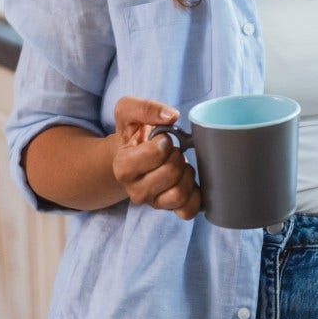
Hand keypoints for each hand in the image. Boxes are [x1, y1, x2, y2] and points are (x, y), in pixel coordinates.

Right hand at [110, 97, 201, 219]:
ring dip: (187, 174)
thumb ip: (145, 108)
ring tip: (180, 165)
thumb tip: (171, 116)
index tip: (161, 139)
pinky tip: (189, 181)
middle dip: (177, 156)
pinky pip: (188, 210)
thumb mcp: (129, 112)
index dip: (164, 142)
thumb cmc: (133, 133)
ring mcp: (152, 202)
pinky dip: (195, 195)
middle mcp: (135, 190)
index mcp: (122, 167)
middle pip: (170, 173)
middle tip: (172, 151)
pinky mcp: (169, 209)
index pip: (155, 154)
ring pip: (179, 194)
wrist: (132, 154)